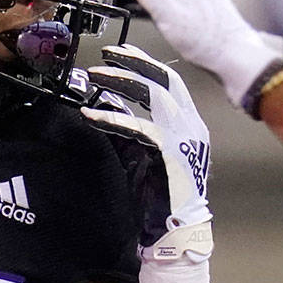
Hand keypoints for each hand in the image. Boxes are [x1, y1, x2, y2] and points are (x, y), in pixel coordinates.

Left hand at [81, 44, 213, 258]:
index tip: (122, 53)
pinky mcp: (171, 152)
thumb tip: (104, 105)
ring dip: (121, 81)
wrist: (174, 230)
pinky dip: (112, 118)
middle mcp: (191, 126)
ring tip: (95, 76)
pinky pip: (139, 126)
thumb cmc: (159, 196)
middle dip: (134, 63)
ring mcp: (185, 137)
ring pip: (154, 95)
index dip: (146, 63)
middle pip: (165, 81)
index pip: (170, 83)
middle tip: (106, 55)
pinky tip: (91, 115)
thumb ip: (127, 130)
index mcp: (189, 125)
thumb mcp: (140, 154)